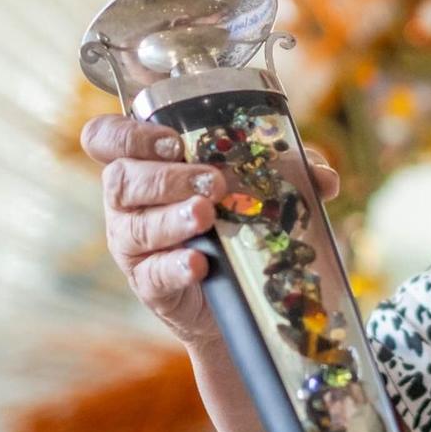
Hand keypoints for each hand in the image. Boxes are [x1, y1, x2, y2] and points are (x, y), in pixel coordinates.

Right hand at [79, 115, 337, 346]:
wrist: (242, 297)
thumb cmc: (238, 222)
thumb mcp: (261, 188)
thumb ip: (289, 174)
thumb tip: (324, 178)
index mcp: (144, 165)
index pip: (105, 138)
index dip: (129, 135)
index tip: (174, 141)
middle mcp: (128, 204)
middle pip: (120, 180)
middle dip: (166, 177)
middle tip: (214, 182)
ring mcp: (132, 246)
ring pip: (134, 226)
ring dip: (172, 218)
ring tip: (207, 215)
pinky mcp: (148, 284)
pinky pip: (152, 273)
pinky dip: (176, 265)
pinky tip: (199, 263)